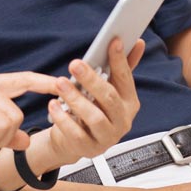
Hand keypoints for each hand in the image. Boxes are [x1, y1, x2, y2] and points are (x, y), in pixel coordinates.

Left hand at [37, 37, 144, 168]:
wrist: (74, 142)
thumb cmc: (92, 110)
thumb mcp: (106, 89)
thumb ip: (120, 67)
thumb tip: (137, 43)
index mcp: (129, 103)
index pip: (125, 79)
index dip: (120, 60)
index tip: (113, 42)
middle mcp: (122, 121)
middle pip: (109, 98)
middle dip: (91, 79)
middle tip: (75, 64)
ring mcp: (108, 137)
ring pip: (94, 117)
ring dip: (76, 99)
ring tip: (61, 83)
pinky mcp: (90, 149)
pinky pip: (77, 134)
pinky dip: (64, 119)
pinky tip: (54, 105)